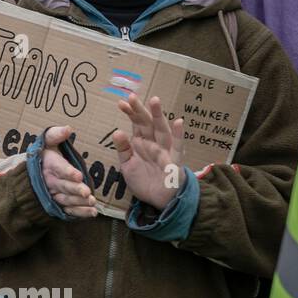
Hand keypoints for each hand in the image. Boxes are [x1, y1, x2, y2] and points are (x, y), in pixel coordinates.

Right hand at [41, 126, 96, 217]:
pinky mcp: (57, 204)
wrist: (30, 174)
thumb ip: (55, 135)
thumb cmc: (44, 155)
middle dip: (75, 189)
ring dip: (78, 202)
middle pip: (62, 186)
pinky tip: (92, 212)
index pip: (58, 168)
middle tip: (87, 192)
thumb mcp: (46, 142)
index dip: (68, 172)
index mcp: (49, 164)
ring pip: (65, 199)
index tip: (78, 175)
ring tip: (92, 202)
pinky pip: (68, 210)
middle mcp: (49, 181)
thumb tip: (68, 129)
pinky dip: (79, 213)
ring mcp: (53, 194)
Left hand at [114, 94, 184, 209]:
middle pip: (147, 123)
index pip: (136, 123)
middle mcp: (154, 143)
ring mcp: (165, 150)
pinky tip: (179, 122)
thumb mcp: (127, 164)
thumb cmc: (144, 179)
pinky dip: (179, 135)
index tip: (121, 102)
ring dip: (159, 116)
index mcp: (142, 142)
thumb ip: (123, 149)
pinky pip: (178, 147)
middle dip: (140, 110)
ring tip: (154, 100)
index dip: (130, 113)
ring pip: (162, 130)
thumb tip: (117, 131)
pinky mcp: (174, 162)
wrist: (157, 200)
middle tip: (132, 97)